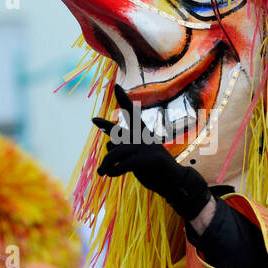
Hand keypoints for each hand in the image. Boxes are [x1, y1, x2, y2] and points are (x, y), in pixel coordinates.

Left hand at [92, 85, 211, 221]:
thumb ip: (124, 148)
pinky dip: (114, 170)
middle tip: (93, 119)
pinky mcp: (148, 160)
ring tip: (102, 172)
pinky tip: (111, 174)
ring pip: (115, 152)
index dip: (123, 100)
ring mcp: (146, 148)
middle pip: (118, 132)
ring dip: (106, 164)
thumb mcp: (138, 155)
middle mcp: (143, 137)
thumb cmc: (154, 169)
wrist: (174, 181)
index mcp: (143, 134)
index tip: (116, 86)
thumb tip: (108, 145)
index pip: (132, 113)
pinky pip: (123, 164)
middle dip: (106, 126)